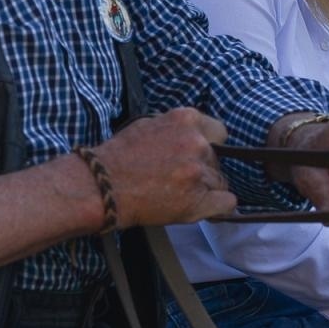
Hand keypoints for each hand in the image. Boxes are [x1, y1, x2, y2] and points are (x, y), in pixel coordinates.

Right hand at [92, 108, 237, 226]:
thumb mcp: (147, 126)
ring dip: (203, 189)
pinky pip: (227, 203)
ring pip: (219, 182)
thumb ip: (175, 128)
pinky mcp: (198, 199)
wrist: (101, 187)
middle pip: (217, 160)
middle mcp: (197, 143)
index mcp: (186, 120)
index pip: (218, 132)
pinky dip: (216, 207)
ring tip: (175, 194)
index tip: (194, 155)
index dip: (207, 146)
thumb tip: (194, 134)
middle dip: (202, 169)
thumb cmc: (117, 157)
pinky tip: (197, 207)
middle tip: (176, 178)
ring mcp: (198, 172)